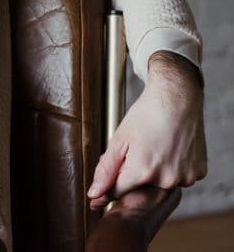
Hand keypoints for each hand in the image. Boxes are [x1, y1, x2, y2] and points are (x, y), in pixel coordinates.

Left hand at [87, 52, 206, 209]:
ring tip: (153, 147)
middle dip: (132, 175)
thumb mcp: (119, 140)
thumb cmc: (146, 115)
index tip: (97, 192)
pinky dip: (172, 169)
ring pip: (160, 184)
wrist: (177, 98)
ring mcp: (185, 177)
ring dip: (153, 173)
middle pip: (140, 189)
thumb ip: (105, 170)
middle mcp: (167, 179)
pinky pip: (178, 178)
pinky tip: (169, 150)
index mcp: (143, 171)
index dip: (108, 189)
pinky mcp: (198, 173)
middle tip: (134, 151)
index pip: (118, 192)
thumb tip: (94, 194)